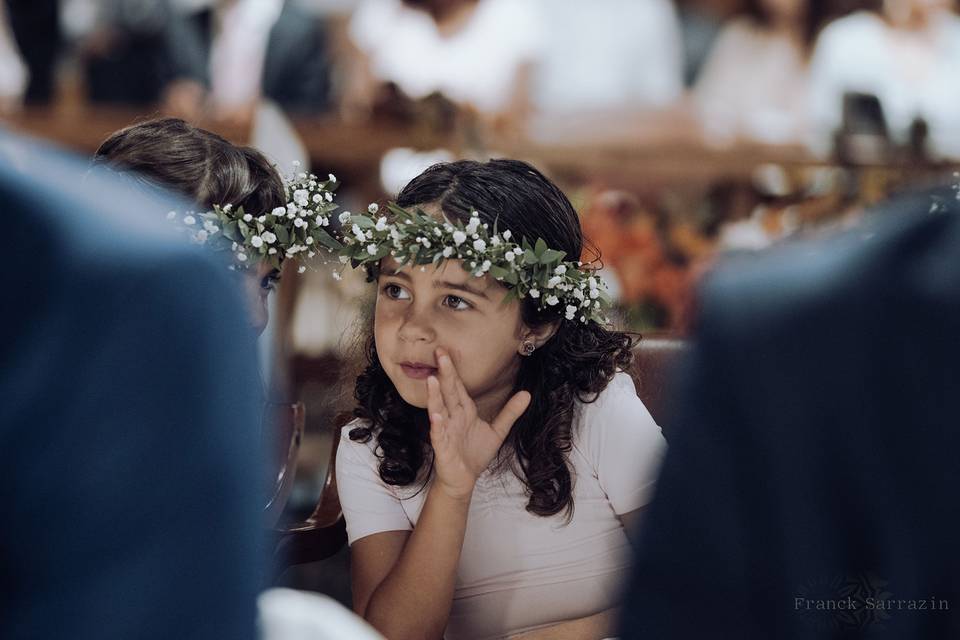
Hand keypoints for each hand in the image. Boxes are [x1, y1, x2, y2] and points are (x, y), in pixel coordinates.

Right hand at [426, 348, 529, 500]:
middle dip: (445, 374)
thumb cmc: (474, 454)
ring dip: (435, 396)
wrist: (463, 480)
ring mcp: (446, 432)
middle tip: (440, 352)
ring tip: (432, 379)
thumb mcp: (497, 431)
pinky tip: (436, 417)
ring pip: (439, 410)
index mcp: (464, 412)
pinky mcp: (443, 448)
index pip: (459, 387)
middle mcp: (452, 418)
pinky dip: (438, 426)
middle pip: (448, 393)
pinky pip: (439, 435)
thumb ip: (510, 413)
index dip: (455, 370)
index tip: (448, 351)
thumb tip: (527, 394)